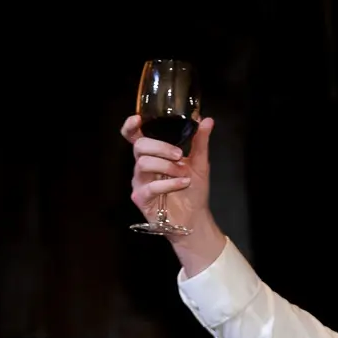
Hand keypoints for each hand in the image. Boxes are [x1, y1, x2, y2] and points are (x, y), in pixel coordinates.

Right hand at [121, 114, 225, 273]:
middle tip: (179, 155)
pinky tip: (182, 183)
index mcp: (153, 155)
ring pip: (142, 164)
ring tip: (183, 174)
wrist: (195, 218)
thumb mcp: (200, 163)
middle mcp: (143, 167)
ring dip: (166, 166)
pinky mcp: (142, 198)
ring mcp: (140, 183)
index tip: (138, 119)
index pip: (134, 137)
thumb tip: (206, 119)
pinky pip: (150, 187)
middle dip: (160, 147)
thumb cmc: (193, 190)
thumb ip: (200, 141)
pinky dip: (169, 184)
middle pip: (139, 146)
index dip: (131, 127)